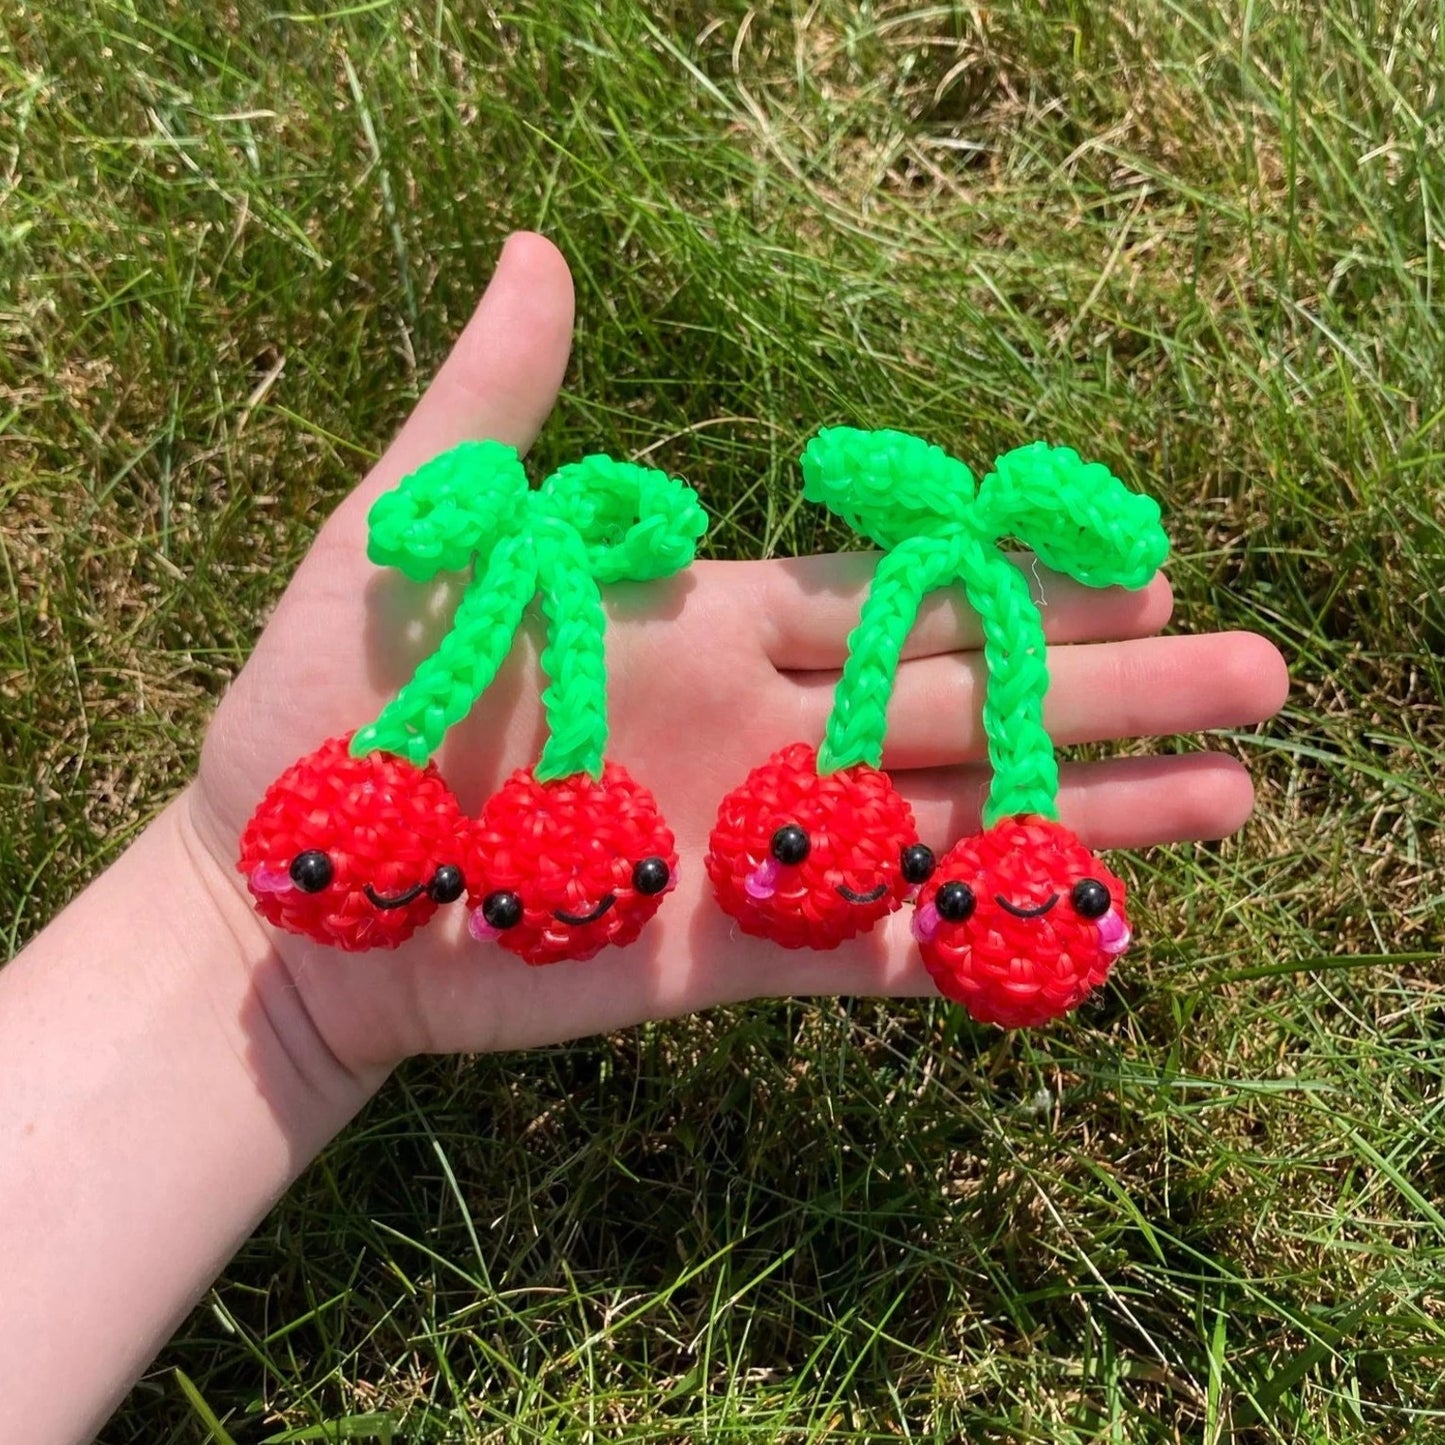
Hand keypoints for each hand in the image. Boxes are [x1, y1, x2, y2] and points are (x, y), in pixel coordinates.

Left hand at [188, 232, 1287, 1073]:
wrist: (285, 897)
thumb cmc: (322, 706)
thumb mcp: (414, 534)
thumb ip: (495, 409)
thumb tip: (542, 253)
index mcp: (703, 623)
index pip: (896, 593)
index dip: (1019, 580)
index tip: (1140, 561)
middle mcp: (759, 728)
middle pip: (965, 699)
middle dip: (1112, 690)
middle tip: (1256, 676)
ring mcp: (758, 847)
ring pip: (952, 824)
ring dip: (1088, 815)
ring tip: (1229, 804)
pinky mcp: (734, 957)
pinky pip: (883, 949)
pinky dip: (981, 942)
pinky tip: (1094, 930)